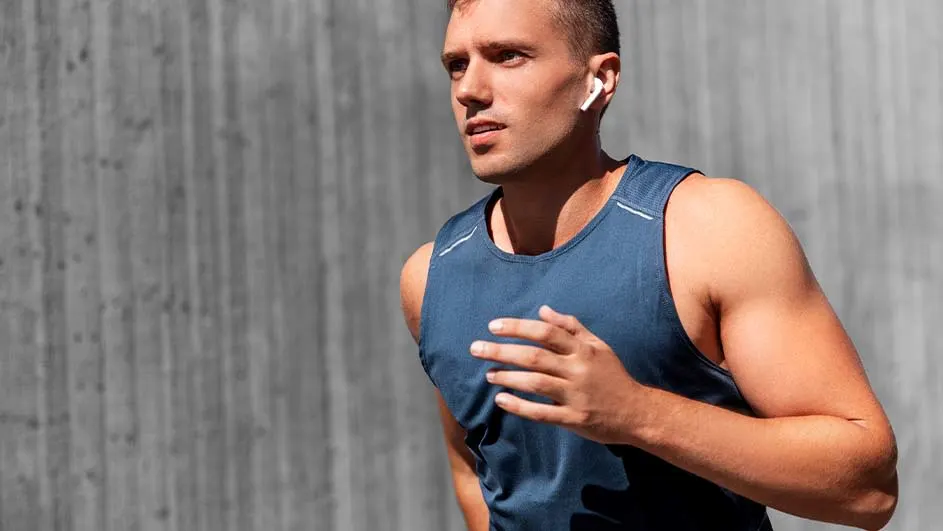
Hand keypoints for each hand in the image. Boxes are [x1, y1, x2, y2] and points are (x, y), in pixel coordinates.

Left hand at [470, 305, 647, 444]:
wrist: (638, 412)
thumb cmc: (613, 376)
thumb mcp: (598, 346)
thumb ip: (571, 327)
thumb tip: (543, 309)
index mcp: (583, 349)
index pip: (546, 332)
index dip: (518, 327)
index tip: (494, 326)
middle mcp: (578, 369)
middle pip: (535, 356)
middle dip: (502, 351)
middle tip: (476, 348)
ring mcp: (576, 395)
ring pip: (536, 383)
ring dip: (508, 377)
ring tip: (488, 374)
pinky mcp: (574, 419)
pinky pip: (542, 413)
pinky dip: (520, 406)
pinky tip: (501, 400)